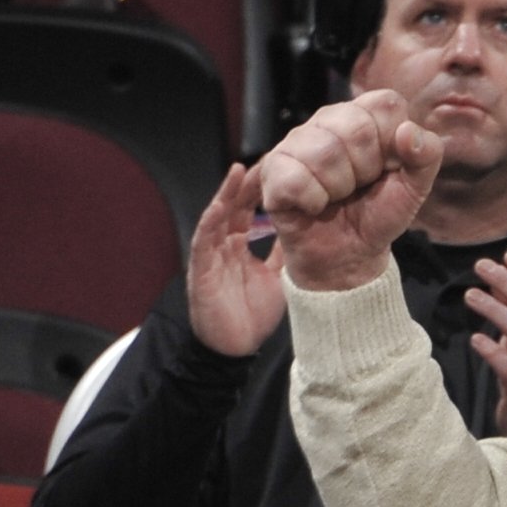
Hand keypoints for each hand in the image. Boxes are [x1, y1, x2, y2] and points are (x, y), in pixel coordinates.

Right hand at [185, 161, 288, 359]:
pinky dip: (211, 222)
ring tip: (241, 171)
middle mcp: (225, 244)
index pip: (253, 209)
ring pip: (219, 216)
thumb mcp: (279, 277)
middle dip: (250, 183)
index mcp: (242, 244)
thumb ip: (284, 252)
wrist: (234, 348)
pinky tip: (220, 206)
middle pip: (237, 206)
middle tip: (268, 158)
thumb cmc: (252, 314)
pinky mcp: (201, 268)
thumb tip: (306, 230)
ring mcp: (211, 254)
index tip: (285, 168)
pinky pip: (204, 240)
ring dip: (229, 193)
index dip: (266, 189)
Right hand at [256, 90, 441, 292]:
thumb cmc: (378, 212)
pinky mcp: (273, 168)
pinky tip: (314, 205)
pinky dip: (313, 201)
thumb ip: (426, 156)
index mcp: (364, 115)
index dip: (393, 144)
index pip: (385, 104)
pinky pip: (297, 179)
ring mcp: (296, 140)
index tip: (388, 169)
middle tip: (360, 186)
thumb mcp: (414, 188)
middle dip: (367, 169)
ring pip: (325, 153)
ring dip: (340, 188)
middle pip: (356, 128)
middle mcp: (327, 119)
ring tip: (337, 196)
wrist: (349, 253)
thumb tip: (409, 132)